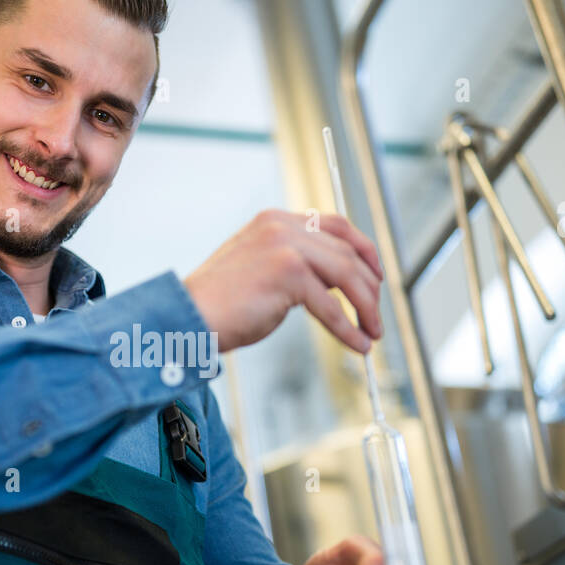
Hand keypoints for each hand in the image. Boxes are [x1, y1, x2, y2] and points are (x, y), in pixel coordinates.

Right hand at [183, 210, 383, 353]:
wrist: (188, 316)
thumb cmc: (219, 303)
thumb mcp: (260, 267)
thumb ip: (292, 263)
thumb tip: (332, 283)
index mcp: (276, 221)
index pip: (336, 225)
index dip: (363, 250)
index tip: (376, 275)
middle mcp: (283, 227)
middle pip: (347, 251)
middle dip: (369, 286)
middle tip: (375, 314)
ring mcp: (285, 247)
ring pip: (347, 276)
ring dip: (366, 308)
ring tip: (372, 332)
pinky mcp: (287, 275)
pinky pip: (331, 306)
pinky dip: (348, 329)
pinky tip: (356, 343)